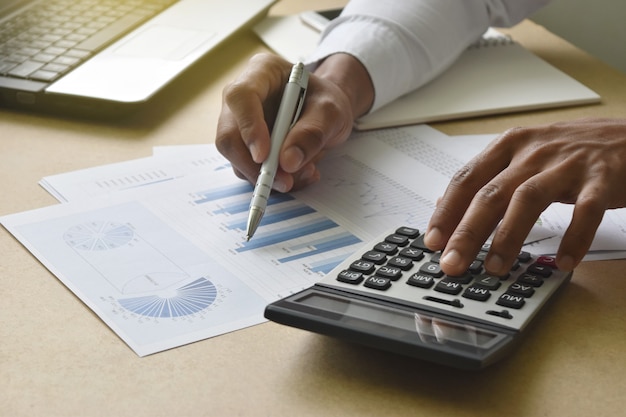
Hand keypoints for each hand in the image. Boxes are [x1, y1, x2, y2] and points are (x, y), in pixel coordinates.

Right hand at [215, 53, 373, 191]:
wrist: (326, 112)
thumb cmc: (325, 102)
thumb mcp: (331, 112)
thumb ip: (313, 133)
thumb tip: (287, 162)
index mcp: (261, 72)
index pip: (241, 97)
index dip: (249, 127)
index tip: (263, 156)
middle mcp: (242, 98)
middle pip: (229, 134)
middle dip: (254, 165)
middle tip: (284, 182)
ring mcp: (239, 123)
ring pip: (237, 157)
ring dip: (268, 176)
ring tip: (305, 173)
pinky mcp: (245, 146)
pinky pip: (249, 169)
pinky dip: (274, 179)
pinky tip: (299, 174)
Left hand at [424, 117, 625, 275]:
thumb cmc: (571, 150)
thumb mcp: (523, 155)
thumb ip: (487, 179)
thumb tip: (445, 205)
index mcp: (509, 146)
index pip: (467, 179)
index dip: (446, 211)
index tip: (432, 240)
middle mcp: (532, 152)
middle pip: (490, 194)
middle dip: (466, 232)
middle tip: (452, 263)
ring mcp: (567, 163)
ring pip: (528, 200)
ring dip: (508, 237)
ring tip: (495, 267)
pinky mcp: (602, 177)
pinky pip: (585, 211)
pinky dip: (574, 238)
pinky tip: (564, 262)